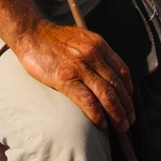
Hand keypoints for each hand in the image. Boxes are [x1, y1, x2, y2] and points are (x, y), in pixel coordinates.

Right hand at [17, 20, 134, 132]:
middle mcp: (92, 54)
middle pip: (117, 85)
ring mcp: (79, 67)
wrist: (31, 34)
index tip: (129, 102)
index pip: (122, 71)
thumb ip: (95, 53)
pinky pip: (87, 100)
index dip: (129, 90)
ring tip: (120, 127)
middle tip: (129, 121)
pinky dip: (97, 114)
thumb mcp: (82, 39)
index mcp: (99, 44)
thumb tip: (106, 75)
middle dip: (126, 106)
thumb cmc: (54, 39)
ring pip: (106, 94)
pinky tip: (101, 123)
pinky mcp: (65, 79)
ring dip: (117, 114)